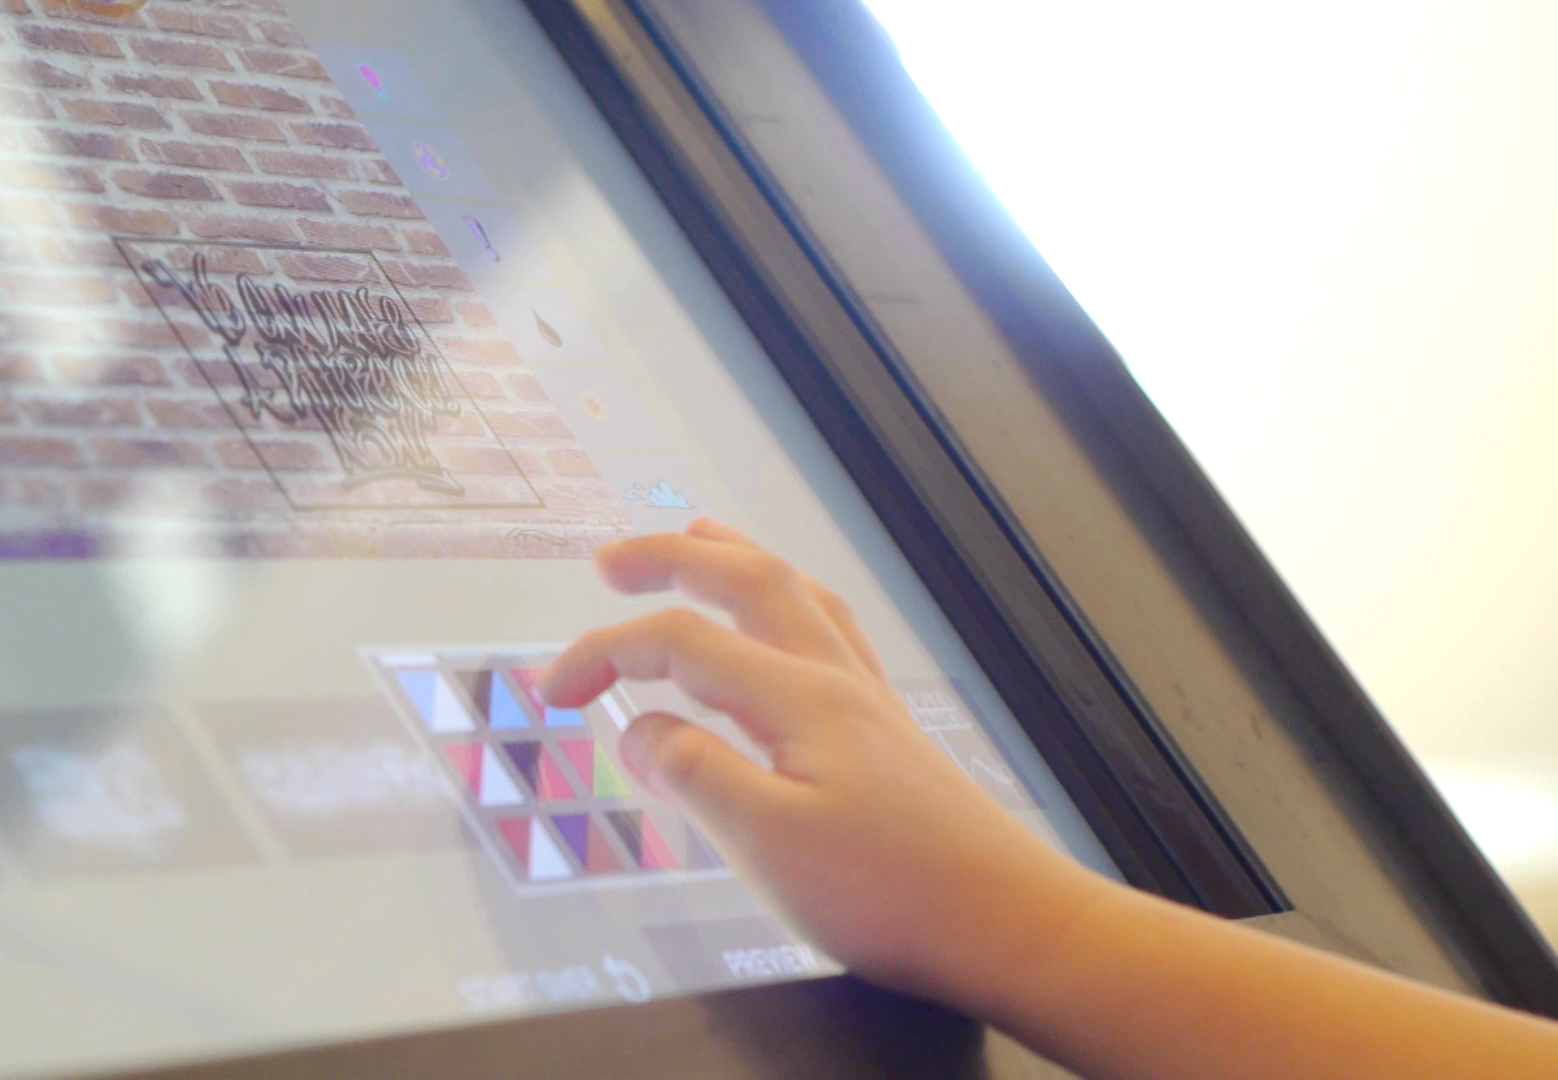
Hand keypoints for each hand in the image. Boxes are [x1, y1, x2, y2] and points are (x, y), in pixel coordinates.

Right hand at [539, 519, 1104, 1007]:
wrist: (1005, 920)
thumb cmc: (886, 889)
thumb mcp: (767, 843)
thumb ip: (694, 774)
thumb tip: (639, 727)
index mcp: (796, 696)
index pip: (682, 643)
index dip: (607, 652)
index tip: (552, 690)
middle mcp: (834, 678)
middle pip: (748, 581)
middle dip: (672, 558)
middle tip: (609, 560)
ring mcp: (867, 699)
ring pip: (797, 596)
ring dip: (738, 561)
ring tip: (697, 542)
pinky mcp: (887, 730)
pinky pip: (827, 630)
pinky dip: (784, 604)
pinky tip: (786, 627)